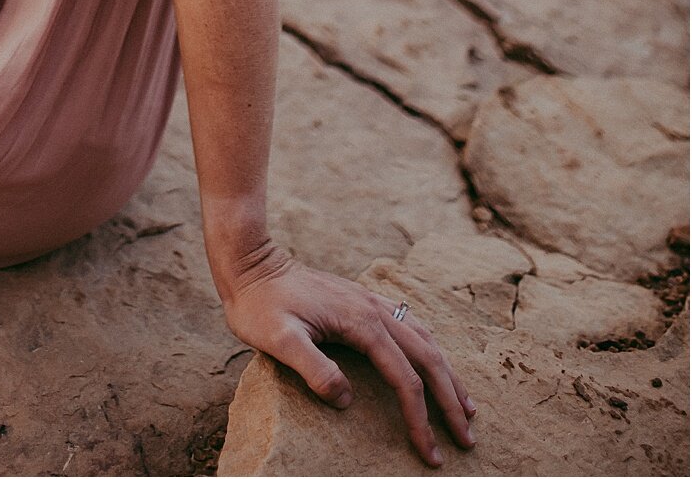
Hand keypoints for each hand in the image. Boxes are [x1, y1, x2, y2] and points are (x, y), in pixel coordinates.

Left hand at [220, 244, 476, 467]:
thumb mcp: (278, 341)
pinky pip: (410, 325)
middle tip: (466, 440)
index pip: (405, 380)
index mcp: (361, 323)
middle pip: (428, 359)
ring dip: (448, 375)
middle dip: (450, 401)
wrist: (250, 263)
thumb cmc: (260, 306)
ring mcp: (370, 302)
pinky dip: (430, 350)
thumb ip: (314, 370)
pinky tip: (433, 361)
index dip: (420, 420)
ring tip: (466, 406)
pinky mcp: (362, 300)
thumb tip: (348, 400)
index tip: (430, 453)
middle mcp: (374, 310)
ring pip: (425, 340)